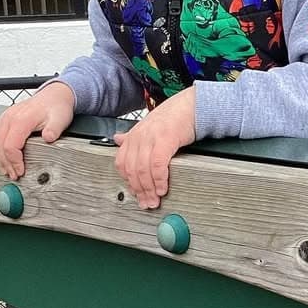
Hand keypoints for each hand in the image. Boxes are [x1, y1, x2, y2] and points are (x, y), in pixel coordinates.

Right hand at [0, 82, 75, 178]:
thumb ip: (54, 129)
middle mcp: (9, 117)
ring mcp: (5, 117)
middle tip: (14, 175)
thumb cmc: (55, 107)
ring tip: (6, 169)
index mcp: (21, 119)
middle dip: (5, 163)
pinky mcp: (3, 119)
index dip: (14, 162)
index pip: (10, 145)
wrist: (53, 96)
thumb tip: (48, 138)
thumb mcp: (60, 119)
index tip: (20, 171)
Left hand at [113, 88, 196, 208]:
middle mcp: (138, 137)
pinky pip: (157, 165)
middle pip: (131, 170)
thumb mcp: (148, 126)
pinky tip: (162, 188)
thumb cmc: (172, 117)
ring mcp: (150, 138)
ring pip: (142, 170)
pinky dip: (158, 180)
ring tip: (155, 200)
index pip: (121, 164)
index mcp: (133, 136)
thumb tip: (117, 140)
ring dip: (148, 189)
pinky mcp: (165, 139)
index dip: (128, 182)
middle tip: (146, 203)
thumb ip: (132, 137)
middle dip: (139, 190)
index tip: (136, 194)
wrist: (190, 105)